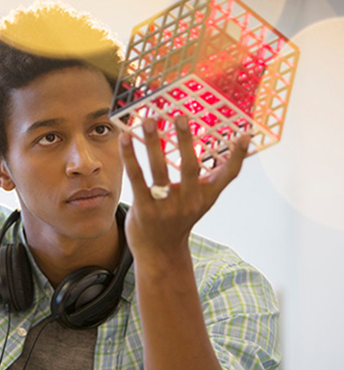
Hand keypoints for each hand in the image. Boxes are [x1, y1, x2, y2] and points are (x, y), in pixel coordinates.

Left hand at [119, 115, 249, 257]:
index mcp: (204, 197)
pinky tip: (124, 138)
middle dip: (186, 141)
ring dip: (154, 144)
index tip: (244, 135)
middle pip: (190, 168)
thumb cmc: (179, 220)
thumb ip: (212, 180)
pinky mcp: (144, 209)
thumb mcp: (200, 202)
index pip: (227, 176)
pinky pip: (137, 179)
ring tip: (149, 120)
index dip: (238, 157)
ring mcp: (165, 207)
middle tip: (181, 116)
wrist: (160, 253)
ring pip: (159, 171)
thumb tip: (235, 151)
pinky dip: (130, 157)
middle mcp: (188, 202)